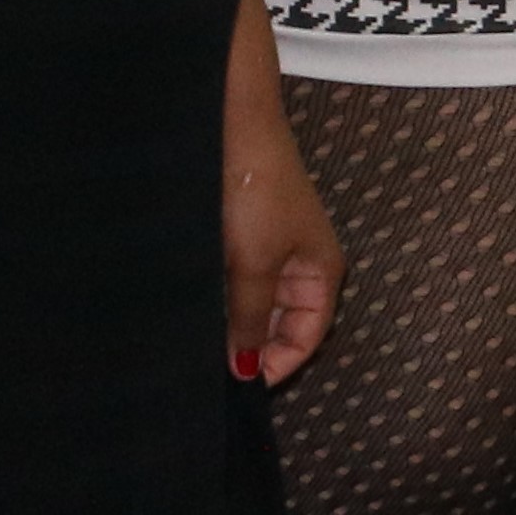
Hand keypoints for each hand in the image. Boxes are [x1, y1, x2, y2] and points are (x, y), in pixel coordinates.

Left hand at [223, 86, 344, 385]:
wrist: (234, 128)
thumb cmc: (258, 195)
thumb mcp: (254, 266)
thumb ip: (251, 322)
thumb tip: (245, 373)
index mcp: (321, 273)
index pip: (307, 338)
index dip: (276, 365)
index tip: (234, 386)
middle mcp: (301, 267)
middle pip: (282, 326)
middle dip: (250, 348)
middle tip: (208, 368)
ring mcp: (272, 252)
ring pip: (255, 307)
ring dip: (231, 325)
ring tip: (198, 341)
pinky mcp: (244, 239)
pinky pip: (236, 286)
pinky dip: (219, 302)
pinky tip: (193, 310)